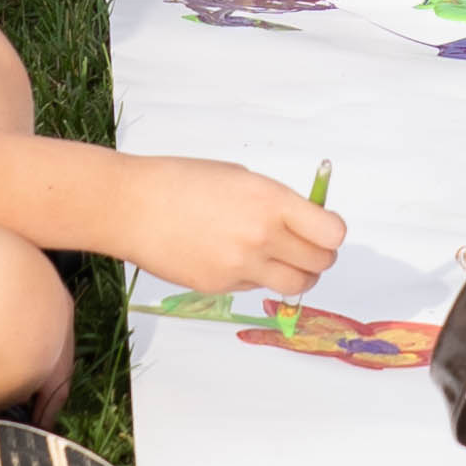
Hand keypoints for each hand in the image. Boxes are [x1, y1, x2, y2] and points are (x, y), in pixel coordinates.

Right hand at [122, 157, 338, 297]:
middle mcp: (261, 237)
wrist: (133, 206)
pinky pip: (257, 288)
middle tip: (310, 248)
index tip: (324, 229)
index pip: (331, 234)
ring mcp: (241, 267)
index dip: (332, 233)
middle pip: (319, 263)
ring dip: (300, 275)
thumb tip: (304, 221)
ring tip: (286, 262)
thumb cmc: (182, 181)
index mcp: (270, 201)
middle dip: (320, 256)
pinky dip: (258, 278)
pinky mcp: (221, 287)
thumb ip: (275, 201)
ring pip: (296, 285)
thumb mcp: (239, 177)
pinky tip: (237, 258)